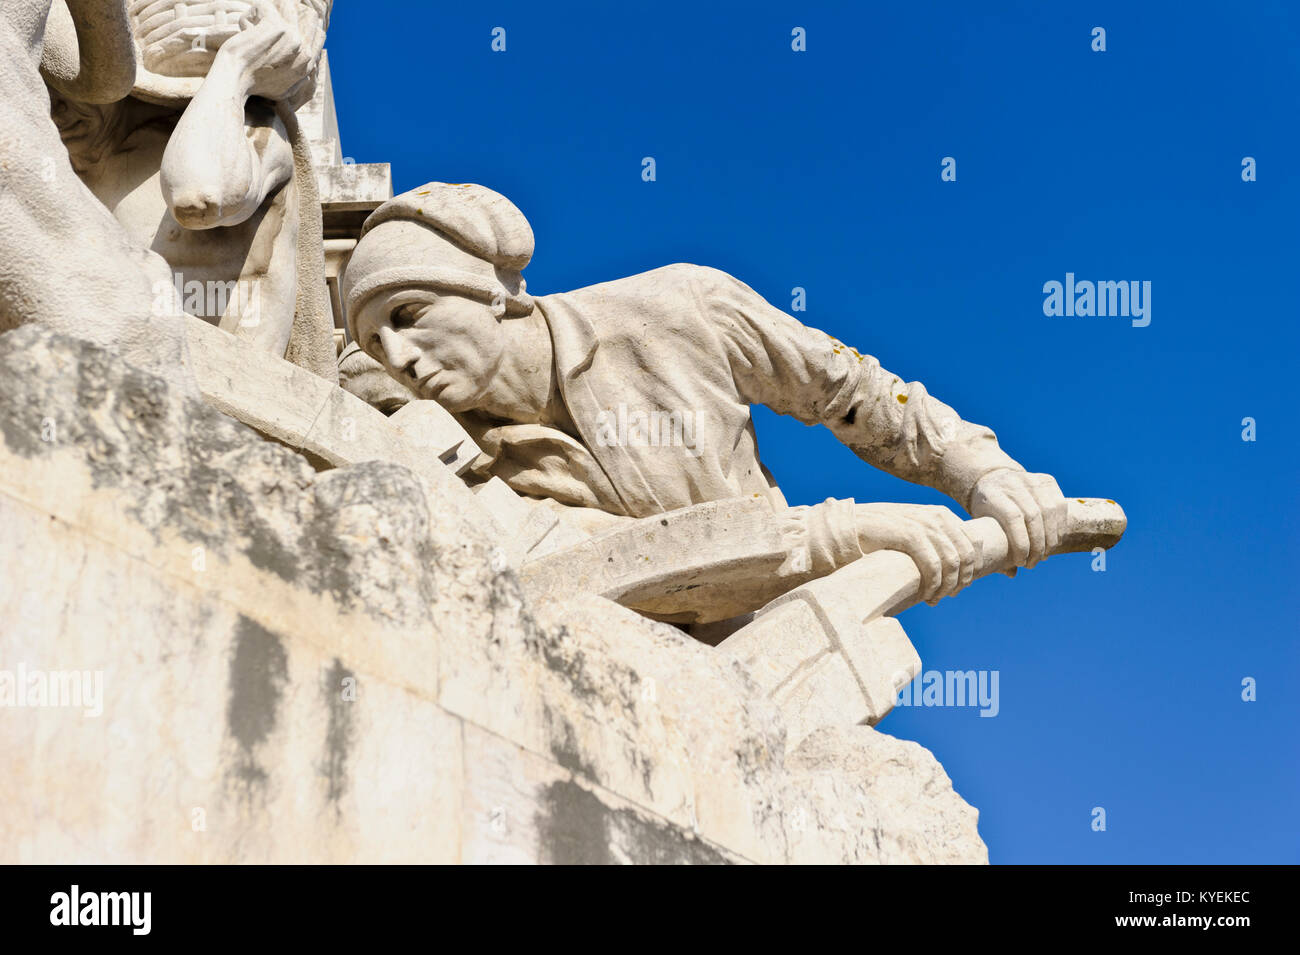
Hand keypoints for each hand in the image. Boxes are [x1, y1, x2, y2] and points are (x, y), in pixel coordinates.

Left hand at [219, 0, 310, 100]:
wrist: (235, 82)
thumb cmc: (254, 87)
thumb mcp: (285, 90)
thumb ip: (300, 79)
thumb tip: (310, 69)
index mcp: (308, 63)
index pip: (319, 33)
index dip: (303, 24)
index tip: (283, 26)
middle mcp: (304, 48)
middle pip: (310, 15)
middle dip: (289, 13)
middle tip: (269, 20)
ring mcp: (291, 36)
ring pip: (289, 4)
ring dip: (270, 10)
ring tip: (256, 23)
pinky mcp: (274, 26)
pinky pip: (264, 6)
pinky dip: (250, 15)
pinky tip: (244, 28)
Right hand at [855, 503, 982, 605]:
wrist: (849, 528)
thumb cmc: (880, 534)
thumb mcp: (912, 531)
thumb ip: (932, 540)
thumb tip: (954, 563)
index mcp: (941, 515)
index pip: (973, 543)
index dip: (971, 569)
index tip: (960, 586)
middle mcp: (937, 517)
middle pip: (966, 555)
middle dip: (961, 580)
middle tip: (948, 596)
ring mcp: (924, 524)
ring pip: (952, 562)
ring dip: (946, 586)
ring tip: (934, 599)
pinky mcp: (909, 535)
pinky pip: (933, 566)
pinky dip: (933, 585)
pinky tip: (925, 595)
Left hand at [968, 468, 1065, 570]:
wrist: (993, 480)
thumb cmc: (987, 510)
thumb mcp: (982, 526)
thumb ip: (994, 548)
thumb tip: (1012, 574)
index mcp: (993, 494)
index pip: (1013, 518)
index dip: (1021, 543)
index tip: (1021, 561)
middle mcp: (1014, 483)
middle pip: (1034, 516)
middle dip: (1037, 545)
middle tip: (1034, 563)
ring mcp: (1032, 479)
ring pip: (1050, 511)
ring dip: (1050, 538)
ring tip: (1044, 555)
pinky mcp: (1047, 480)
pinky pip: (1060, 505)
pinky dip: (1059, 526)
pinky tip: (1053, 540)